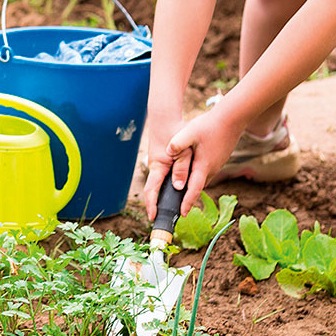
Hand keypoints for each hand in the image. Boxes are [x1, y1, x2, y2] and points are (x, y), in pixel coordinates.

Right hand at [140, 104, 183, 220]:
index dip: (152, 205)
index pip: (151, 190)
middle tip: (162, 219)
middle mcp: (155, 166)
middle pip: (153, 190)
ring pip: (159, 183)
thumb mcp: (184, 151)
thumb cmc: (175, 131)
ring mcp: (157, 163)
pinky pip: (163, 176)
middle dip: (156, 204)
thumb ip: (182, 169)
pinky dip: (166, 186)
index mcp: (158, 166)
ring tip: (169, 210)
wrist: (165, 117)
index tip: (153, 217)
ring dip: (161, 196)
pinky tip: (175, 192)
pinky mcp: (161, 160)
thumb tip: (180, 188)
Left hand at [155, 107, 242, 214]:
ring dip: (193, 187)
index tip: (182, 214)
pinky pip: (206, 172)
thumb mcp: (190, 132)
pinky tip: (192, 174)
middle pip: (197, 187)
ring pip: (202, 180)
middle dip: (188, 198)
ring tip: (183, 194)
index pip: (194, 189)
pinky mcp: (219, 159)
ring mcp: (216, 164)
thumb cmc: (209, 125)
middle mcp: (211, 168)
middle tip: (178, 208)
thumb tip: (167, 152)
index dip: (187, 202)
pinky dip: (198, 177)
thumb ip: (178, 143)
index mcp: (203, 166)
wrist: (231, 119)